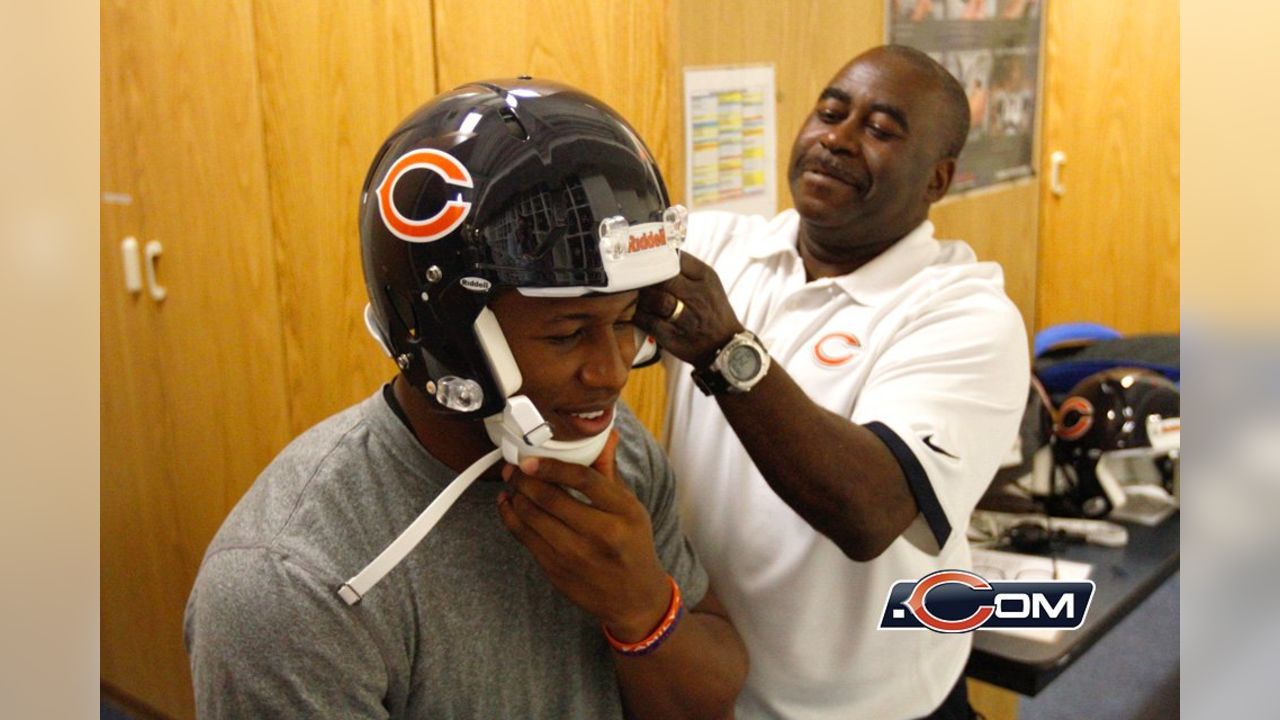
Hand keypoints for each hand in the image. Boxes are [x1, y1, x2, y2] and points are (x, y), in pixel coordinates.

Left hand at [497, 431, 671, 639]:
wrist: (633, 598)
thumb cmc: (632, 545)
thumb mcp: (631, 507)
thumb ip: (609, 472)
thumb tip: (605, 434)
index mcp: (624, 512)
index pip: (583, 480)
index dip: (551, 466)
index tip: (531, 459)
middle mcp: (601, 534)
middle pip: (551, 498)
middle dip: (524, 478)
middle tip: (515, 467)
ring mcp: (576, 556)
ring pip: (532, 517)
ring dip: (515, 495)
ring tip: (512, 482)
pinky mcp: (556, 571)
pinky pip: (524, 538)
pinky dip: (511, 517)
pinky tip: (509, 504)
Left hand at [635, 252, 744, 367]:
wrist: (726, 345)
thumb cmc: (713, 311)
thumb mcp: (709, 283)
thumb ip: (686, 268)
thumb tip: (658, 253)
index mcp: (705, 277)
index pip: (675, 258)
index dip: (656, 258)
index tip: (644, 258)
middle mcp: (697, 295)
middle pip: (661, 278)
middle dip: (646, 278)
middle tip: (636, 278)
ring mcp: (685, 317)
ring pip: (653, 299)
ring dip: (642, 297)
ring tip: (641, 297)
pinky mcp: (673, 336)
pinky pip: (647, 321)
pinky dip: (639, 315)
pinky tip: (641, 313)